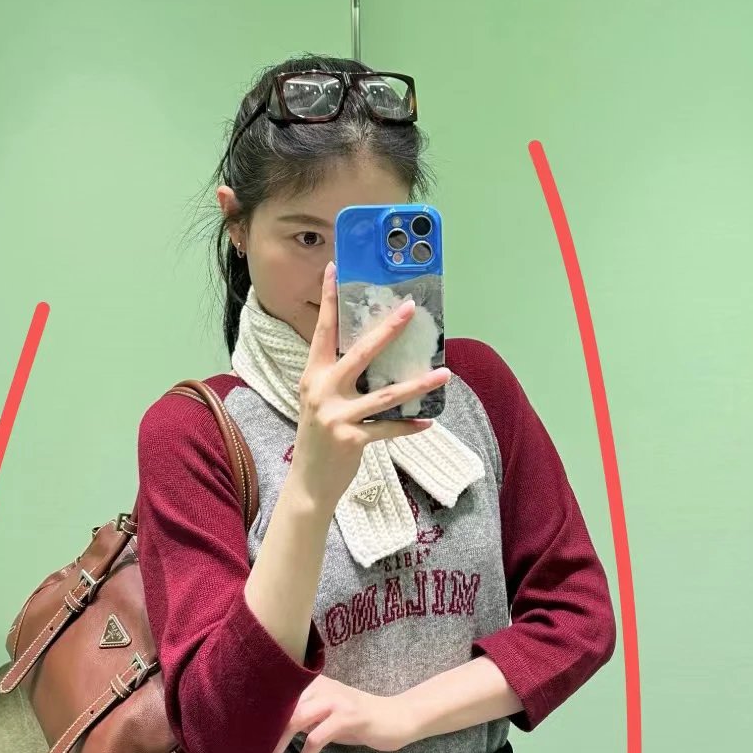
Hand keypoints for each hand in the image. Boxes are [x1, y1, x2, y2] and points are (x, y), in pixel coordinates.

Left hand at [257, 675, 411, 752]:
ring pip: (293, 722)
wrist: (397, 718)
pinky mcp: (347, 717)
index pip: (276, 699)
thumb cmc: (360, 720)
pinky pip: (316, 739)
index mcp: (311, 683)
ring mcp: (334, 700)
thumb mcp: (326, 715)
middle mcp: (320, 686)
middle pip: (280, 711)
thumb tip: (273, 731)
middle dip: (263, 739)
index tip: (244, 743)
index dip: (258, 721)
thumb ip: (303, 717)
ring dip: (277, 750)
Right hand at [290, 260, 450, 512]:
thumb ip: (337, 377)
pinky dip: (409, 426)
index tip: (336, 269)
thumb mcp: (320, 402)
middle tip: (410, 308)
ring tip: (444, 374)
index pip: (322, 331)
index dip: (328, 299)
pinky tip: (428, 422)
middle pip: (360, 352)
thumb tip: (373, 353)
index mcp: (313, 376)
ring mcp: (336, 416)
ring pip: (385, 394)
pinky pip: (388, 428)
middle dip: (388, 329)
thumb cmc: (319, 439)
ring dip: (418, 384)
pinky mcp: (351, 439)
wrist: (308, 483)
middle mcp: (322, 391)